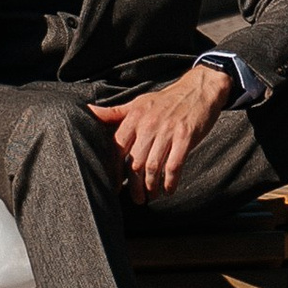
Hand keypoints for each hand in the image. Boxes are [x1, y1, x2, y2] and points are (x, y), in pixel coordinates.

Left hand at [93, 61, 233, 200]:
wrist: (199, 89)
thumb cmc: (166, 100)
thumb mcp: (138, 103)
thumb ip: (115, 113)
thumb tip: (88, 112)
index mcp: (135, 117)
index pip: (117, 149)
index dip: (115, 171)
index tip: (116, 187)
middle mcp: (148, 124)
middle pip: (135, 163)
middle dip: (134, 186)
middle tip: (137, 199)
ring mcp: (167, 131)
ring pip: (153, 168)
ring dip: (151, 187)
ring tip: (152, 196)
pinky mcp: (186, 137)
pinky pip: (174, 166)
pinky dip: (170, 182)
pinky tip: (169, 190)